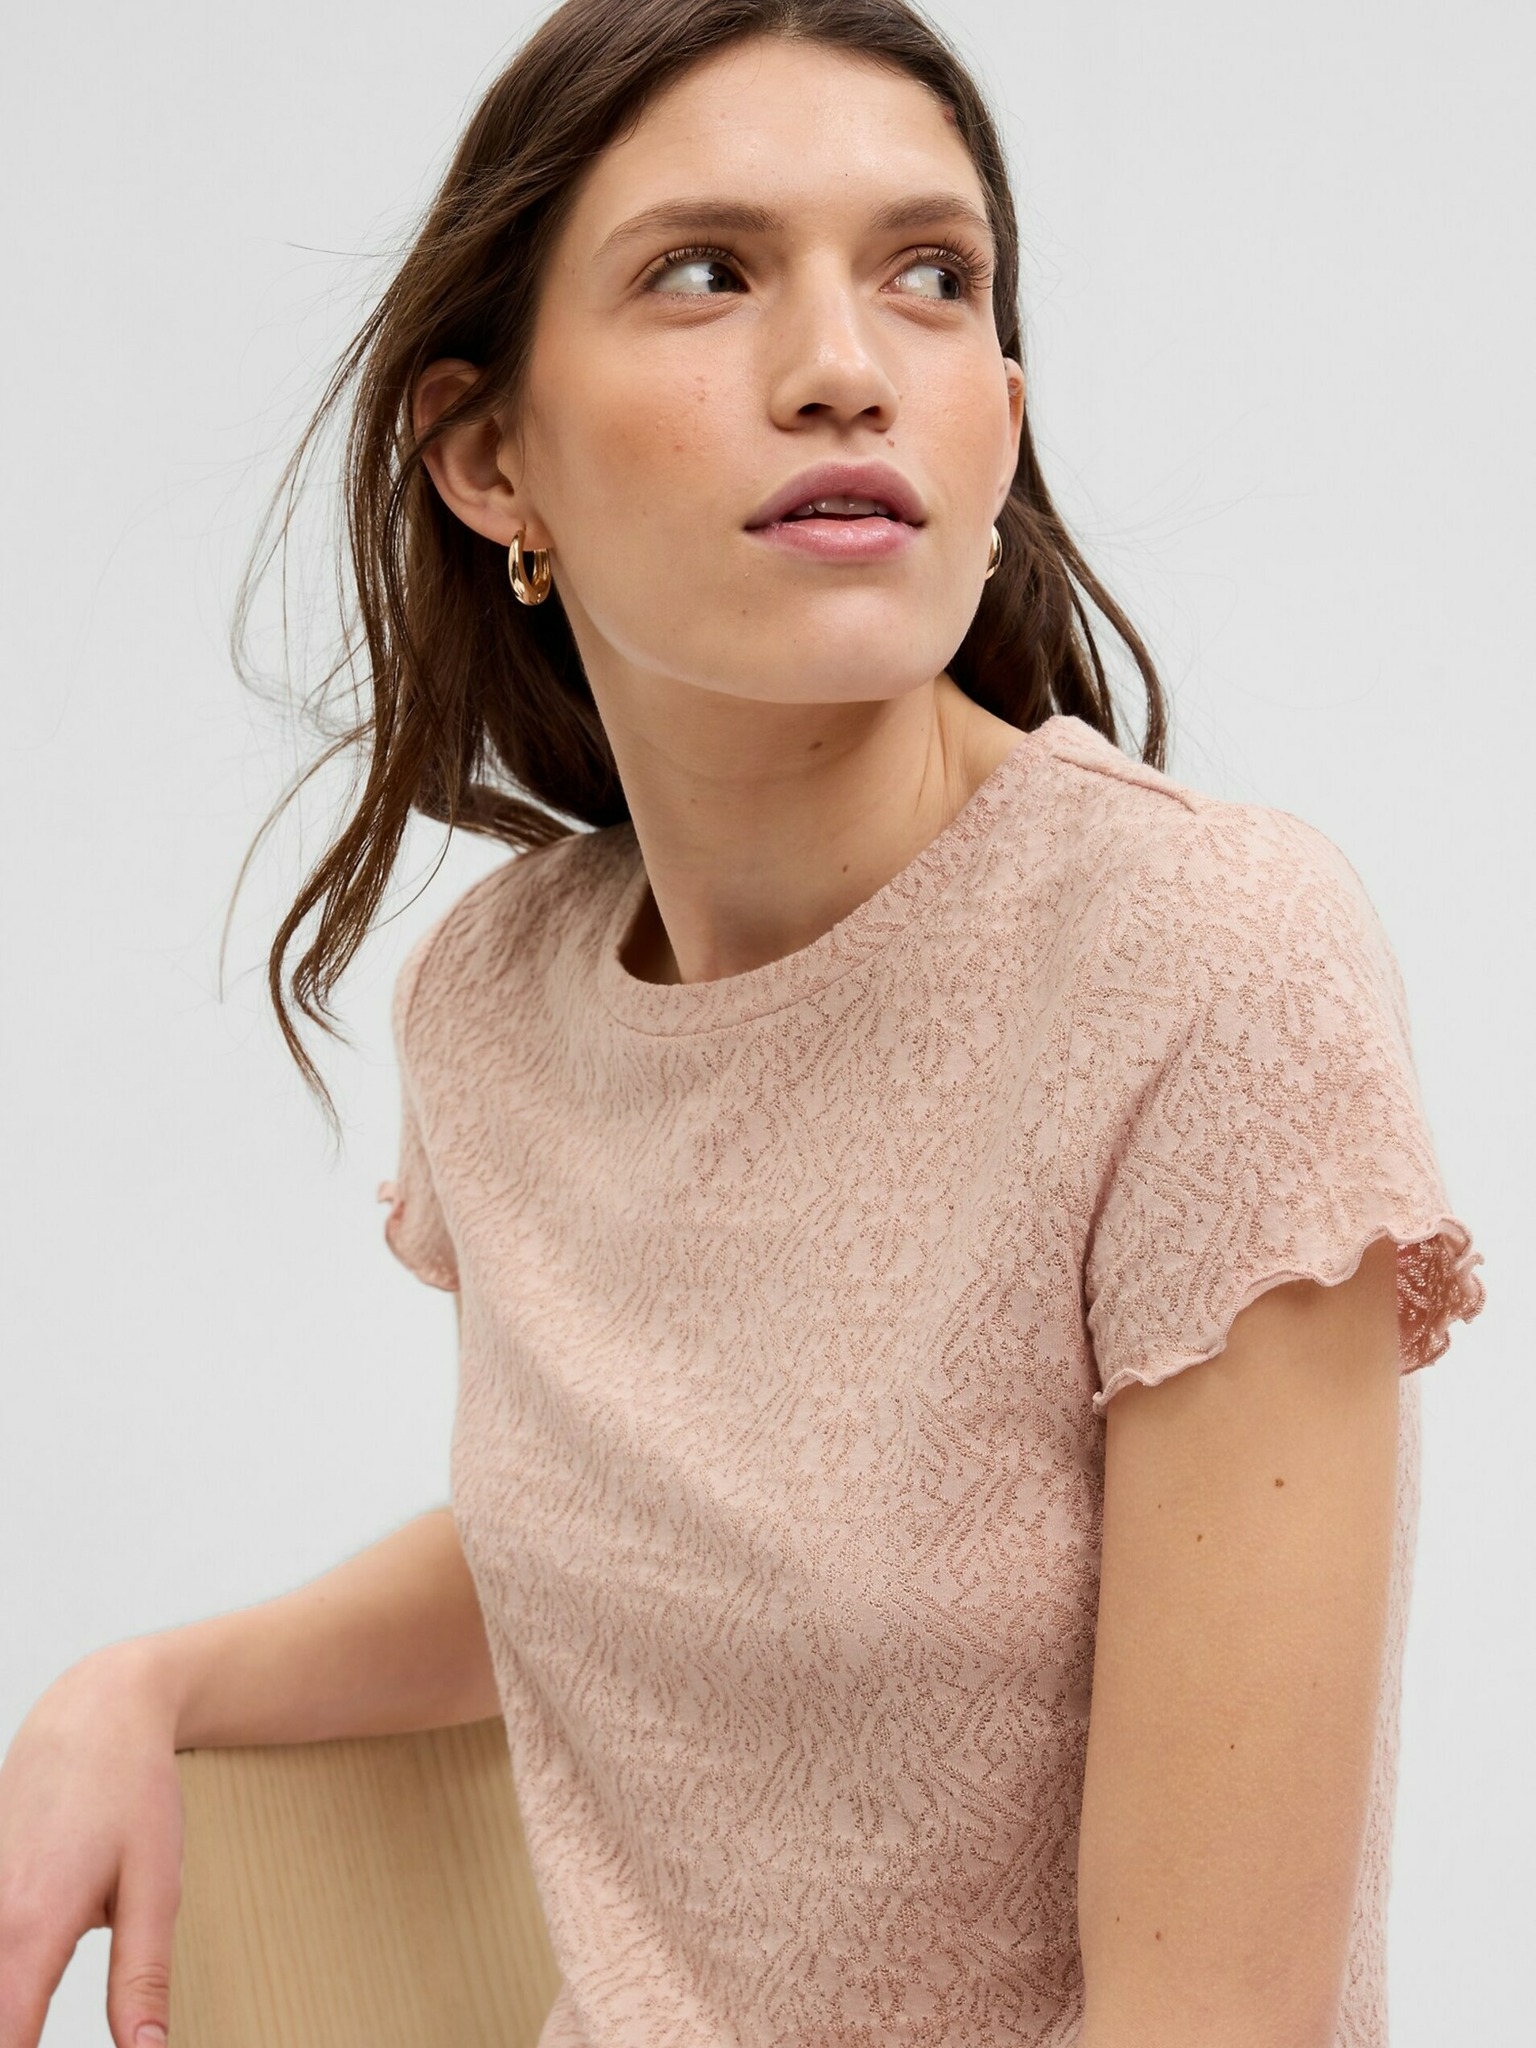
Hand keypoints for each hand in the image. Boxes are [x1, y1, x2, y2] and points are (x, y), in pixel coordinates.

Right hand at [0, 1643, 184, 2047]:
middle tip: (66, 1997)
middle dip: (20, 2027)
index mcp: (30, 1929)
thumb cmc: (131, 1789)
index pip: (7, 2042)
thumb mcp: (156, 1884)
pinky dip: (8, 1965)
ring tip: (74, 1953)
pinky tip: (38, 1951)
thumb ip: (142, 1977)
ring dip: (15, 1998)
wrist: (95, 1710)